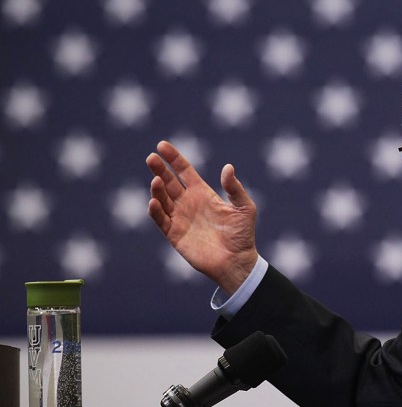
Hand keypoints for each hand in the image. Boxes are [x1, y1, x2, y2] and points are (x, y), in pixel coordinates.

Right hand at [147, 140, 258, 294]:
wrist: (237, 261)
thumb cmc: (242, 235)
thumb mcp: (244, 208)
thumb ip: (235, 188)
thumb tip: (228, 167)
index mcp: (203, 193)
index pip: (184, 171)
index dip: (174, 158)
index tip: (162, 145)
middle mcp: (188, 203)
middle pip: (169, 182)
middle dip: (159, 169)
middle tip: (151, 158)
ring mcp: (180, 218)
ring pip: (162, 199)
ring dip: (157, 189)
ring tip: (157, 180)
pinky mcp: (174, 234)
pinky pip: (161, 220)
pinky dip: (156, 211)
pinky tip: (155, 202)